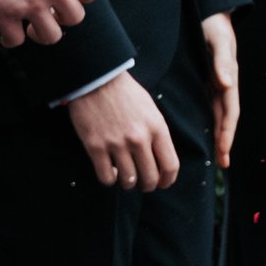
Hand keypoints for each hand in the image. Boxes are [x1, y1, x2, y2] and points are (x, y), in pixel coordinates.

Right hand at [0, 0, 103, 47]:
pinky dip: (10, 38)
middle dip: (63, 17)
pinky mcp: (5, 16)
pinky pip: (16, 40)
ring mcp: (31, 4)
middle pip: (74, 18)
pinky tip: (6, 32)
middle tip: (51, 13)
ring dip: (41, 33)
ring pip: (50, 36)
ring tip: (32, 27)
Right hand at [66, 73, 179, 190]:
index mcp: (157, 128)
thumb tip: (160, 158)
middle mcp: (139, 139)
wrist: (98, 79)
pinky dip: (110, 180)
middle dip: (148, 185)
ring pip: (128, 180)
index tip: (163, 183)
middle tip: (144, 184)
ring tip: (126, 178)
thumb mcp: (151, 110)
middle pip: (150, 177)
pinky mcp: (95, 147)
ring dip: (128, 183)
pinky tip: (111, 173)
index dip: (168, 180)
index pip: (170, 165)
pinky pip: (106, 177)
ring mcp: (117, 144)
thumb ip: (157, 133)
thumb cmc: (126, 93)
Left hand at [200, 11, 238, 169]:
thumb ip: (222, 61)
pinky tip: (200, 131)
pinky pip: (208, 105)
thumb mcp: (219, 40)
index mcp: (229, 78)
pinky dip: (207, 120)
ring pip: (218, 114)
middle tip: (222, 164)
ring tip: (214, 156)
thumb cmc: (214, 25)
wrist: (209, 11)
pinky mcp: (206, 80)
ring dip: (217, 134)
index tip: (224, 153)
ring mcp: (216, 83)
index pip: (230, 112)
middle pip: (226, 118)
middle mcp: (224, 84)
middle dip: (225, 141)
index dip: (227, 134)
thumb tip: (226, 83)